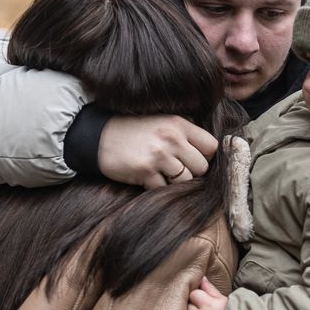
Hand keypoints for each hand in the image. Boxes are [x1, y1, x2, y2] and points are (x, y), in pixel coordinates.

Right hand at [98, 115, 217, 188]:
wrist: (98, 137)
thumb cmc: (133, 130)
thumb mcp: (161, 120)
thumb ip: (184, 130)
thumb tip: (208, 149)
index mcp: (179, 124)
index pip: (211, 146)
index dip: (205, 156)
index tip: (193, 159)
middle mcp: (172, 139)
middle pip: (202, 167)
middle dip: (191, 172)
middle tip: (176, 169)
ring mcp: (159, 156)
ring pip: (185, 181)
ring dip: (175, 182)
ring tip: (162, 174)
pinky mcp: (145, 172)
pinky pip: (163, 189)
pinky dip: (157, 188)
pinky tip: (148, 178)